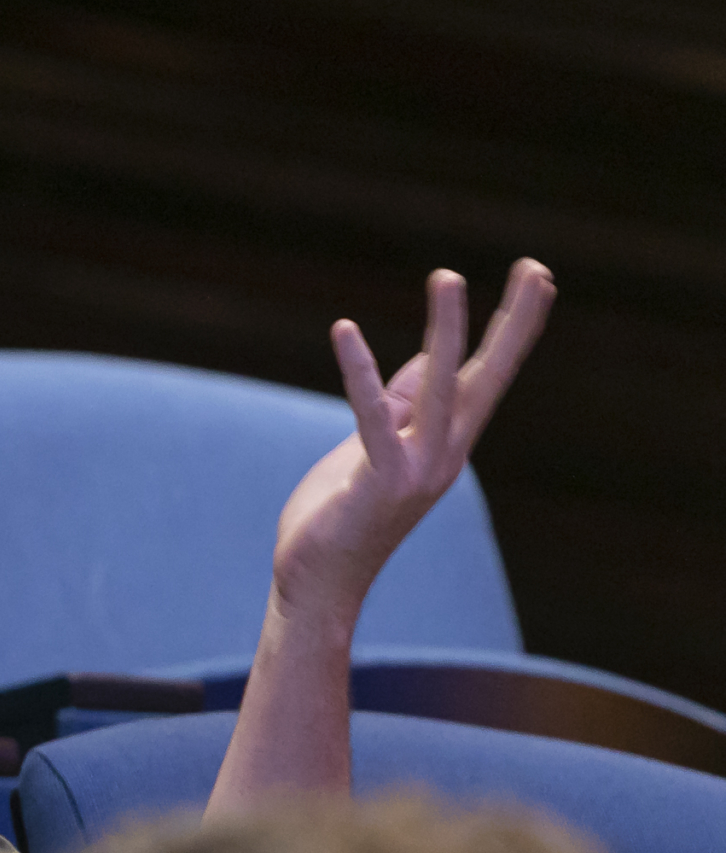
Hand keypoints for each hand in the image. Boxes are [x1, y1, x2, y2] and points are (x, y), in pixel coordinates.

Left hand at [273, 259, 555, 624]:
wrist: (318, 586)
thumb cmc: (339, 518)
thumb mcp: (372, 449)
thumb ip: (400, 406)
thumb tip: (427, 357)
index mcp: (444, 444)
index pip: (485, 376)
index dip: (510, 328)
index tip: (535, 276)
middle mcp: (444, 454)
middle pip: (487, 377)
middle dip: (512, 322)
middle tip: (535, 266)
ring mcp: (418, 469)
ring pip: (442, 388)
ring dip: (446, 330)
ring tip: (448, 275)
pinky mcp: (380, 481)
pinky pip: (372, 416)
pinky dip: (359, 371)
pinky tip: (344, 329)